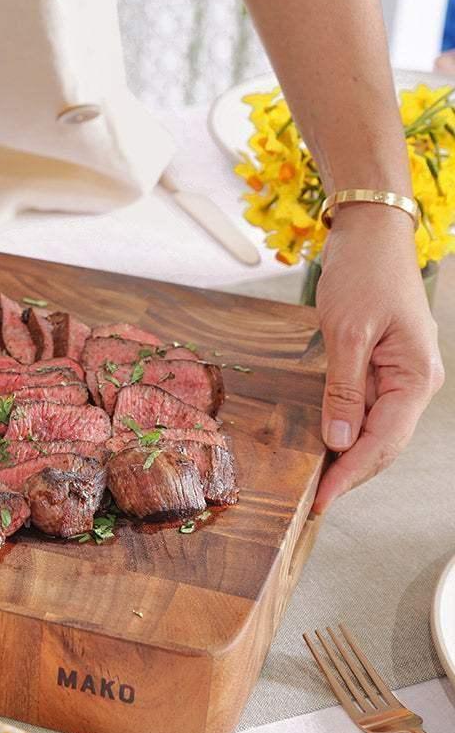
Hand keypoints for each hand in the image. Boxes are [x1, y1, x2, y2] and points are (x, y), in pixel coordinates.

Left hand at [313, 204, 443, 511]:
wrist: (371, 233)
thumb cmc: (364, 272)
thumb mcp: (347, 332)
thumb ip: (344, 389)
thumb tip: (340, 440)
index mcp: (416, 377)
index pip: (384, 441)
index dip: (353, 474)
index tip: (323, 499)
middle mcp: (415, 381)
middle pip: (385, 442)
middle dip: (352, 472)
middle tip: (316, 500)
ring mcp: (401, 373)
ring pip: (377, 428)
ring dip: (350, 453)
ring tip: (318, 480)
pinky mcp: (383, 363)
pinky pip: (368, 405)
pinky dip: (348, 425)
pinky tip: (326, 440)